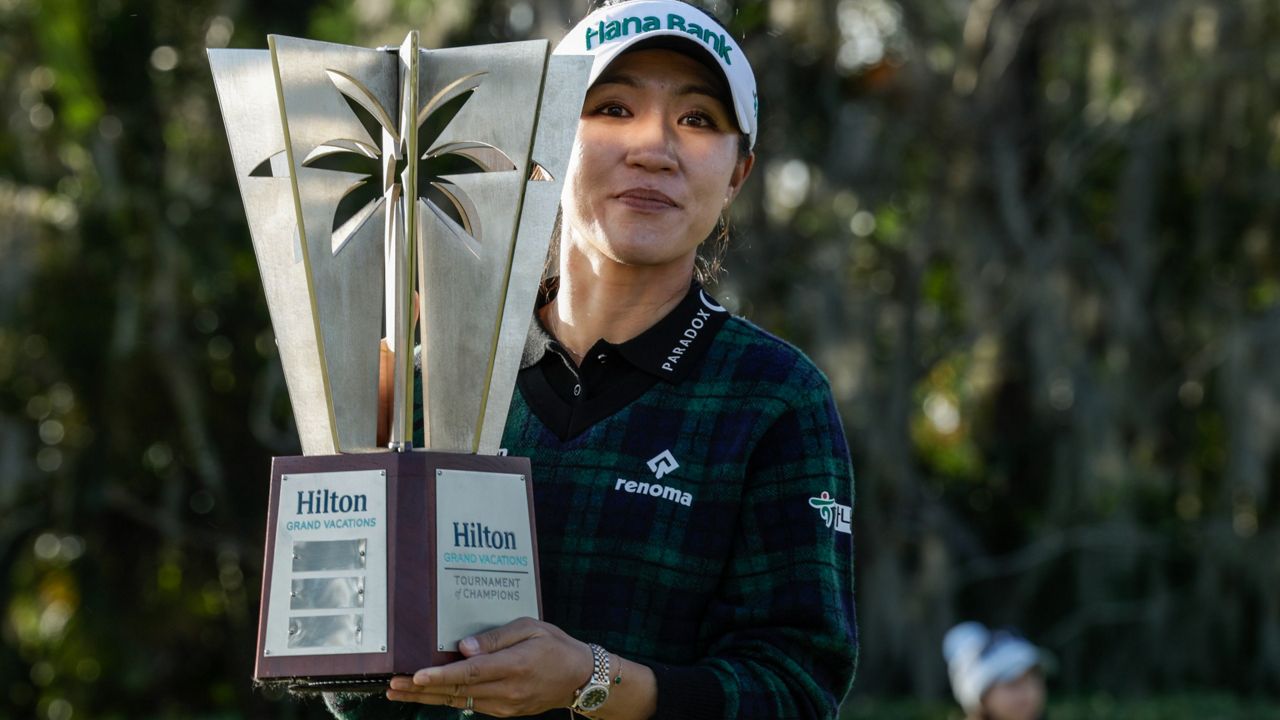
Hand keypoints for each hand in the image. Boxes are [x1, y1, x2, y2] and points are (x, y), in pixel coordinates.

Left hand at [386, 617, 593, 716]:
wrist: (579, 678)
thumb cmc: (555, 646)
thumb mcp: (531, 628)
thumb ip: (496, 637)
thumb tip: (464, 647)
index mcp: (515, 666)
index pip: (471, 672)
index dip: (441, 675)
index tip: (417, 675)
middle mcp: (508, 691)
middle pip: (458, 691)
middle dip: (422, 689)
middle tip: (394, 685)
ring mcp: (506, 706)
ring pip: (459, 701)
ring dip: (427, 698)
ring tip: (400, 692)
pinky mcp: (505, 712)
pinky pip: (472, 704)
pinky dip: (447, 699)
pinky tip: (428, 695)